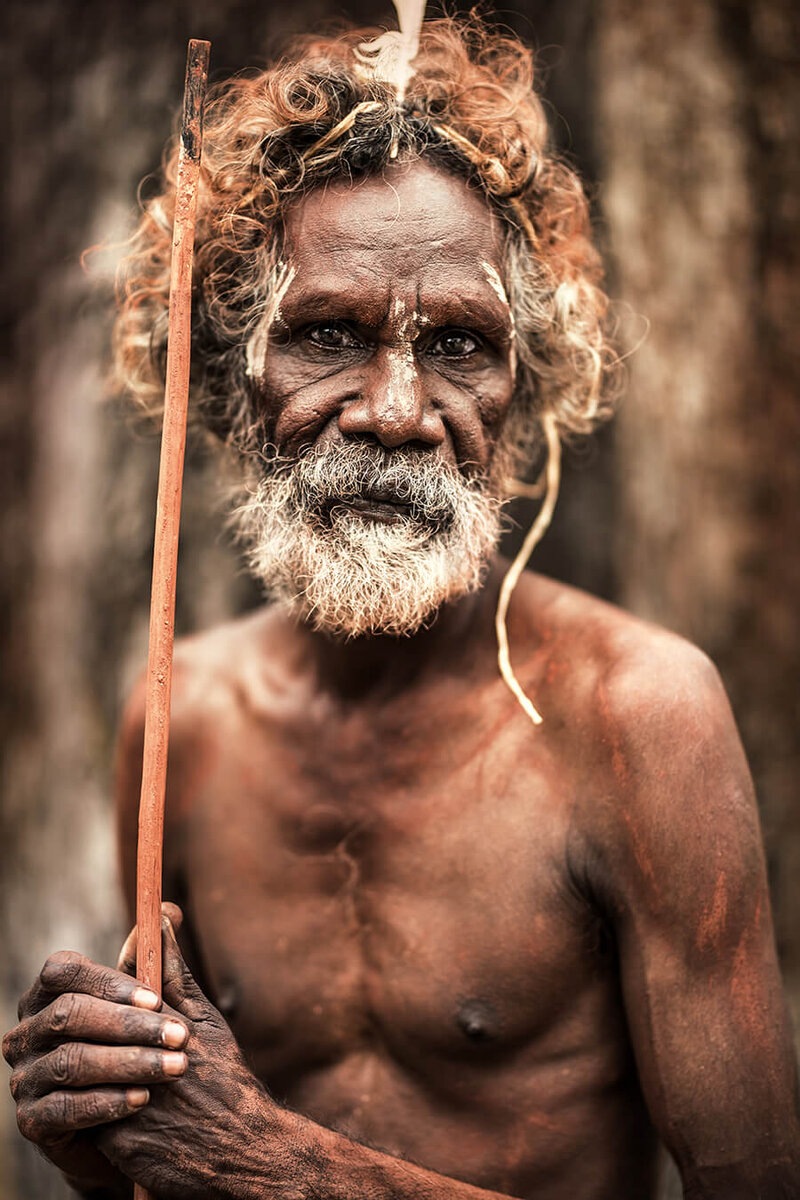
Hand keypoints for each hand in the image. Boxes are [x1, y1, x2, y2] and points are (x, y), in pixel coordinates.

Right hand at [2, 937, 188, 1195]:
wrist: (131, 1124)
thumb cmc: (141, 1051)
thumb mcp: (155, 1007)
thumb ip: (158, 960)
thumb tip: (171, 909)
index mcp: (50, 995)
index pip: (61, 971)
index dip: (107, 981)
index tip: (156, 998)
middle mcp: (28, 1031)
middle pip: (68, 1014)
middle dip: (129, 1025)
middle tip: (179, 1036)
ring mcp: (25, 1077)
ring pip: (71, 1061)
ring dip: (128, 1063)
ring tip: (173, 1068)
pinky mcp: (31, 1120)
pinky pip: (64, 1109)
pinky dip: (106, 1102)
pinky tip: (142, 1100)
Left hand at [96, 907, 277, 1198]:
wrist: (245, 1152)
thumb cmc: (225, 1080)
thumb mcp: (206, 1021)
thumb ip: (176, 972)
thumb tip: (160, 916)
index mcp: (174, 1027)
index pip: (125, 993)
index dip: (110, 991)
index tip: (108, 993)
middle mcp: (154, 1062)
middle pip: (99, 1034)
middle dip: (94, 1033)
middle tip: (98, 1039)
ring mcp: (137, 1105)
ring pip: (87, 1075)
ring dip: (90, 1070)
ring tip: (101, 1072)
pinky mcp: (123, 1143)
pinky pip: (90, 1115)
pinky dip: (94, 1108)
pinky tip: (106, 1106)